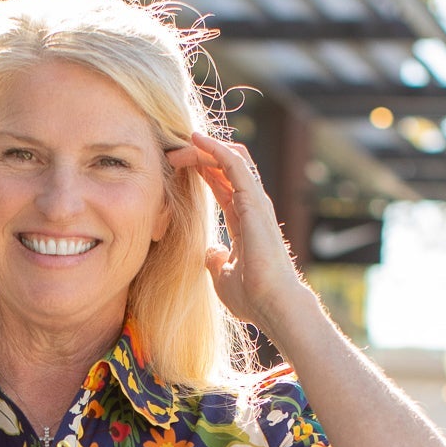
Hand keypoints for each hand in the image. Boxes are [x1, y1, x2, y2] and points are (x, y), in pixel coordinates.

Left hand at [167, 130, 308, 337]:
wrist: (272, 305)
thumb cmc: (252, 297)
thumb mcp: (224, 277)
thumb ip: (217, 261)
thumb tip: (211, 253)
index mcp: (244, 220)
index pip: (222, 184)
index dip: (201, 170)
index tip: (177, 165)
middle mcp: (252, 206)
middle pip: (226, 167)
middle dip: (200, 155)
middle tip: (173, 152)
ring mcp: (255, 202)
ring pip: (232, 159)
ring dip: (206, 148)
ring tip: (182, 141)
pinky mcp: (254, 201)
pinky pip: (235, 164)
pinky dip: (216, 150)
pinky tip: (198, 141)